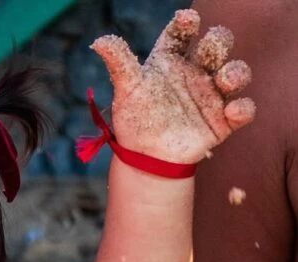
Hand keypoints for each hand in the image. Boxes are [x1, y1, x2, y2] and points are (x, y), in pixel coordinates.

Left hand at [92, 9, 254, 163]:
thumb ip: (119, 63)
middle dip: (219, 41)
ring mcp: (212, 95)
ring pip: (235, 73)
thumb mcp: (126, 91)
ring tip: (226, 79)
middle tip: (211, 50)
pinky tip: (233, 112)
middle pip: (216, 45)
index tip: (187, 20)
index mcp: (172, 59)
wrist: (146, 159)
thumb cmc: (136, 121)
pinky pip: (242, 110)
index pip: (183, 32)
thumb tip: (99, 41)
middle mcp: (196, 72)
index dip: (187, 23)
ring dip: (236, 72)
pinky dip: (243, 109)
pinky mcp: (223, 120)